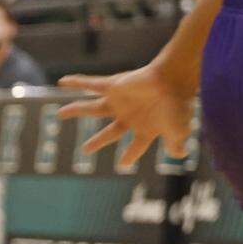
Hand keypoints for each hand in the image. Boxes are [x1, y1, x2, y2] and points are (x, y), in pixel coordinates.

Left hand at [57, 63, 193, 167]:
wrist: (172, 79)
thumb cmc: (176, 105)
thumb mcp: (177, 129)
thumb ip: (175, 142)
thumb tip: (181, 154)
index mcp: (146, 128)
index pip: (136, 146)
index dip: (130, 156)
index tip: (124, 164)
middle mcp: (130, 115)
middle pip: (110, 132)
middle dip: (98, 141)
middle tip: (86, 149)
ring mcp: (120, 101)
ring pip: (93, 109)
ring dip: (76, 110)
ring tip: (61, 113)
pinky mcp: (114, 86)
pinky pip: (91, 84)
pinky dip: (77, 82)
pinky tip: (62, 81)